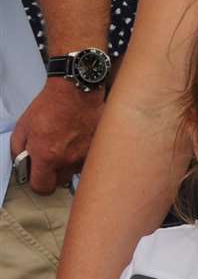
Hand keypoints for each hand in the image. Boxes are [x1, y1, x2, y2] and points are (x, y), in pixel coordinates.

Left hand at [10, 78, 103, 192]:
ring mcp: (86, 153)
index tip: (38, 177)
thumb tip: (22, 163)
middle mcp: (69, 159)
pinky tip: (78, 139)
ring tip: (66, 145)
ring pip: (75, 170)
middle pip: (60, 181)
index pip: (42, 187)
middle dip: (54, 173)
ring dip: (69, 163)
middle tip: (51, 157)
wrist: (76, 90)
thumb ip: (18, 150)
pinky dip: (83, 153)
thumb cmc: (50, 105)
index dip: (38, 184)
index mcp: (47, 156)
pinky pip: (89, 158)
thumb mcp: (23, 127)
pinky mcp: (98, 146)